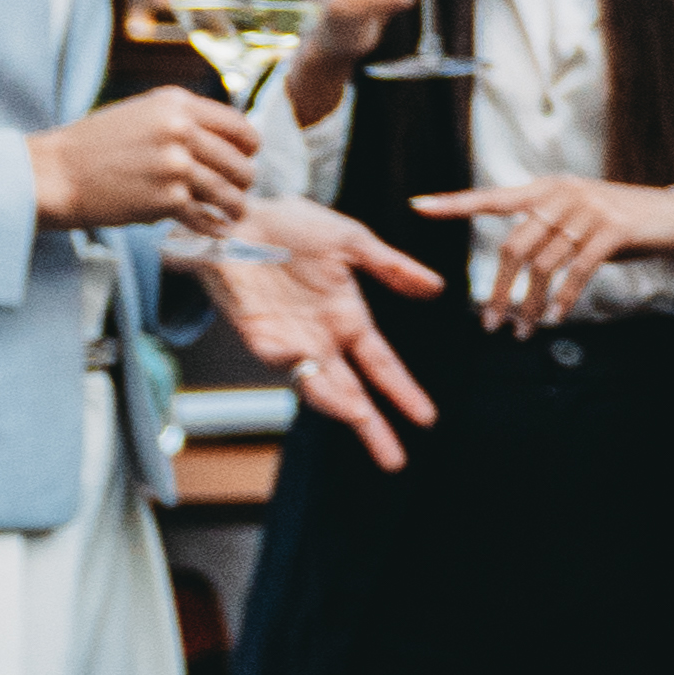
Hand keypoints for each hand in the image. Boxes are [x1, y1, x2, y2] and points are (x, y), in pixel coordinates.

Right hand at [31, 88, 259, 235]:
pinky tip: (216, 228)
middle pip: (240, 163)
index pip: (239, 127)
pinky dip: (214, 225)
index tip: (247, 157)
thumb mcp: (143, 114)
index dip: (249, 147)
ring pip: (229, 192)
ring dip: (236, 207)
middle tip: (237, 190)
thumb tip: (227, 141)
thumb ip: (184, 121)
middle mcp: (180, 130)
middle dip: (243, 180)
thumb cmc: (95, 145)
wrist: (56, 173)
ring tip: (233, 212)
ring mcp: (175, 165)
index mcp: (177, 104)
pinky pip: (205, 217)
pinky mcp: (166, 199)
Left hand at [187, 197, 447, 466]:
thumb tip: (438, 289)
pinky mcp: (257, 333)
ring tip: (359, 421)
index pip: (381, 365)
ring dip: (338, 405)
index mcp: (348, 318)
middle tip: (394, 460)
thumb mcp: (352, 241)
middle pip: (353, 392)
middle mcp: (321, 338)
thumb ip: (392, 267)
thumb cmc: (291, 225)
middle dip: (373, 426)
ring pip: (319, 385)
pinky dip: (301, 373)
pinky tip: (317, 377)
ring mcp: (289, 339)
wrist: (236, 214)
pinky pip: (283, 361)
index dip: (403, 392)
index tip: (426, 419)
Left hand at [419, 173, 673, 334]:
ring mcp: (589, 210)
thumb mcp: (580, 216)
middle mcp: (563, 194)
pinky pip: (576, 271)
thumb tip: (513, 261)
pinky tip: (558, 317)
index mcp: (548, 188)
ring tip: (523, 331)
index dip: (455, 203)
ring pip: (543, 265)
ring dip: (530, 304)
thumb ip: (547, 227)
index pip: (493, 196)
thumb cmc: (624, 221)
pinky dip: (564, 298)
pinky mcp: (613, 229)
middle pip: (514, 246)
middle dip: (497, 289)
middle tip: (489, 322)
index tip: (419, 207)